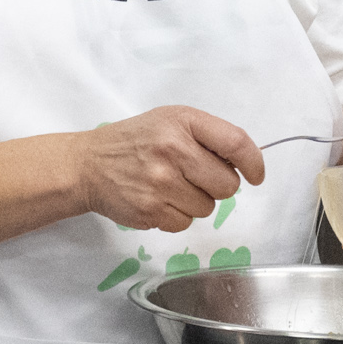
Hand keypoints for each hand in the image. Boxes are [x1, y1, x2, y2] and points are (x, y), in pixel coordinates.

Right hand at [71, 106, 264, 233]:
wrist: (87, 164)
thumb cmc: (135, 141)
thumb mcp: (169, 121)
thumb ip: (207, 136)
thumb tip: (243, 166)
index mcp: (182, 121)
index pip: (236, 143)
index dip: (253, 163)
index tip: (255, 176)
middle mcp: (172, 149)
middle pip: (227, 185)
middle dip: (216, 185)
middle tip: (193, 176)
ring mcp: (161, 182)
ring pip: (207, 208)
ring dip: (194, 202)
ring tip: (169, 186)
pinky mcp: (150, 210)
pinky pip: (185, 223)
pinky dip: (175, 215)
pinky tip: (157, 200)